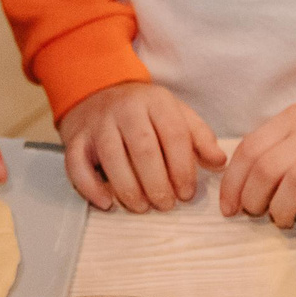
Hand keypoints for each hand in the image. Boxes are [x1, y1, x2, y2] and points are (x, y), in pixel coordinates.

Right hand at [56, 81, 224, 214]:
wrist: (98, 89)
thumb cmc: (144, 111)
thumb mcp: (175, 113)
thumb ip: (199, 136)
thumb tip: (219, 161)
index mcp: (156, 101)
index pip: (174, 134)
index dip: (183, 167)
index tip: (187, 193)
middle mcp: (126, 109)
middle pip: (143, 147)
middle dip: (157, 182)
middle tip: (166, 204)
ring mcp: (98, 123)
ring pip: (111, 156)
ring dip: (128, 187)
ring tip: (142, 207)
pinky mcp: (75, 137)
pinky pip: (77, 163)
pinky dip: (89, 186)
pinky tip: (106, 203)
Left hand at [218, 101, 295, 233]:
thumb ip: (272, 147)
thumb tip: (239, 185)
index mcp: (293, 119)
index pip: (250, 148)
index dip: (233, 182)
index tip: (229, 206)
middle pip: (268, 167)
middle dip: (253, 198)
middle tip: (256, 213)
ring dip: (281, 209)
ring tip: (282, 219)